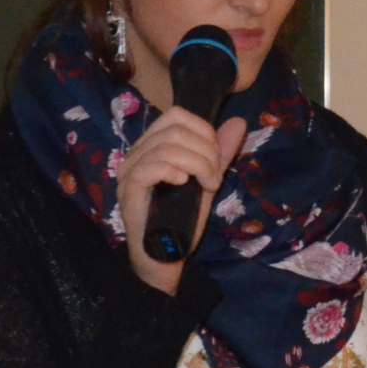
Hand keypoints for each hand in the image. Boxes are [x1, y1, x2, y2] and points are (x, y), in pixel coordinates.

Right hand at [119, 108, 247, 294]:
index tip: (216, 158)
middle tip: (214, 176)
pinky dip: (173, 171)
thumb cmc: (183, 216)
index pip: (176, 115)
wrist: (167, 252)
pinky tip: (184, 184)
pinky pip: (150, 167)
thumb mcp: (207, 180)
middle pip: (175, 129)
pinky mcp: (128, 190)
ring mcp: (128, 171)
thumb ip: (220, 152)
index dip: (204, 130)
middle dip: (206, 151)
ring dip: (198, 165)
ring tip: (207, 185)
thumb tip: (237, 122)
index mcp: (153, 146)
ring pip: (166, 147)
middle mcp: (136, 154)